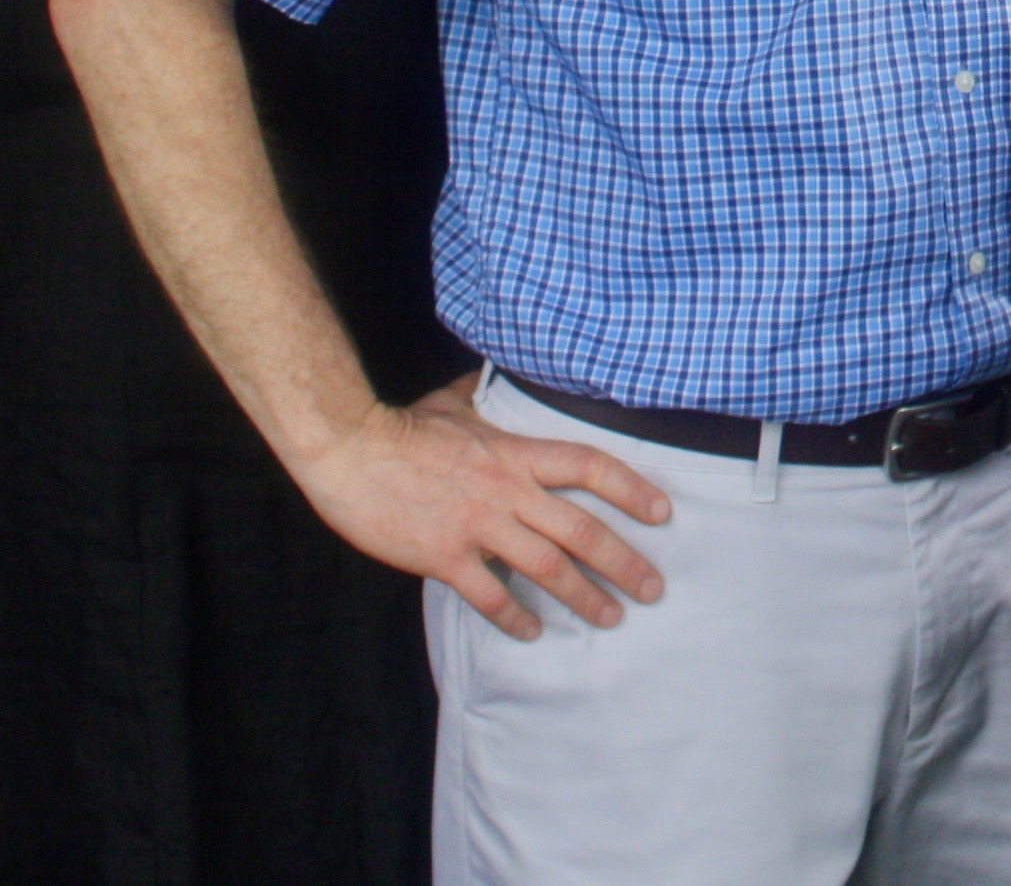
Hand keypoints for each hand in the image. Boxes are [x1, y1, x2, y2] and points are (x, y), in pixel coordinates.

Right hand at [294, 375, 673, 639]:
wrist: (349, 450)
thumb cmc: (401, 426)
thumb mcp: (456, 404)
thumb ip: (490, 402)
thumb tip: (504, 379)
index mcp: (514, 452)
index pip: (589, 466)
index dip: (631, 489)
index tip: (662, 512)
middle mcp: (507, 491)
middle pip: (582, 529)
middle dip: (623, 561)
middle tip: (653, 587)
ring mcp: (478, 526)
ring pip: (548, 567)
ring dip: (584, 596)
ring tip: (610, 616)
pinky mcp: (445, 556)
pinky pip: (491, 595)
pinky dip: (516, 616)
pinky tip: (533, 632)